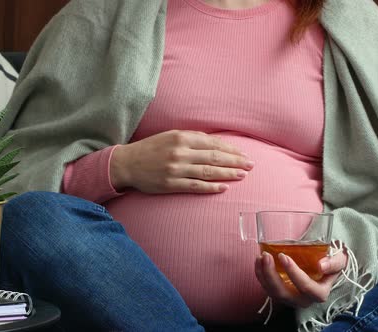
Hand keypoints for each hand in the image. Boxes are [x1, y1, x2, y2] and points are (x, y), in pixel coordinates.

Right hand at [110, 130, 253, 193]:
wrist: (127, 163)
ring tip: (242, 175)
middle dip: (235, 161)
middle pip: (214, 157)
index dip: (231, 149)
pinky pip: (196, 186)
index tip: (244, 153)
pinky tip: (224, 188)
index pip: (213, 143)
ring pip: (208, 172)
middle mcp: (180, 152)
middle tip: (250, 165)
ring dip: (228, 174)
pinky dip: (211, 187)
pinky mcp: (171, 184)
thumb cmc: (151, 148)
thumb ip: (192, 138)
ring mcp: (176, 169)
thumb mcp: (170, 136)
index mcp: (181, 137)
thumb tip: (216, 144)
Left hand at [254, 249, 347, 307]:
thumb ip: (334, 262)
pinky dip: (260, 275)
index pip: (306, 287)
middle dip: (271, 276)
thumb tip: (321, 265)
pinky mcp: (281, 293)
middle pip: (284, 294)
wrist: (325, 266)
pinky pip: (267, 288)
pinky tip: (258, 261)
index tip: (283, 256)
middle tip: (266, 256)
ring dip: (263, 275)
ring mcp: (290, 297)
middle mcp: (303, 299)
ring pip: (273, 292)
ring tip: (260, 256)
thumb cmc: (332, 263)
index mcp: (319, 293)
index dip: (293, 273)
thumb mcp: (340, 260)